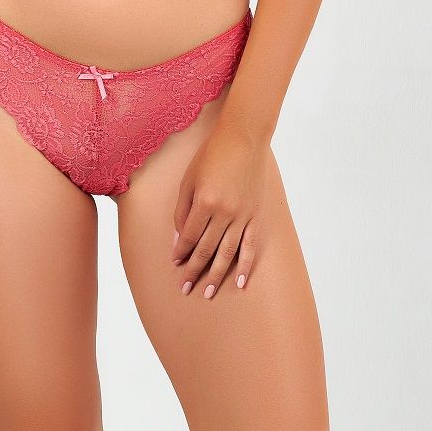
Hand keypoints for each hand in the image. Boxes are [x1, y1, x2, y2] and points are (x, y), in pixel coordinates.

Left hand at [171, 116, 269, 298]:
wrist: (243, 139)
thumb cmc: (212, 155)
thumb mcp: (189, 179)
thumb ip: (182, 210)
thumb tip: (179, 239)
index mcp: (204, 201)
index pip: (190, 237)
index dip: (181, 252)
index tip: (175, 264)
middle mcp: (224, 212)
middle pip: (207, 249)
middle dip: (194, 271)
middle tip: (185, 288)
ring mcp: (242, 215)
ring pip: (227, 253)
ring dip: (216, 275)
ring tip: (208, 292)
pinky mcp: (256, 215)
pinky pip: (250, 245)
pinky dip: (245, 265)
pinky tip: (239, 282)